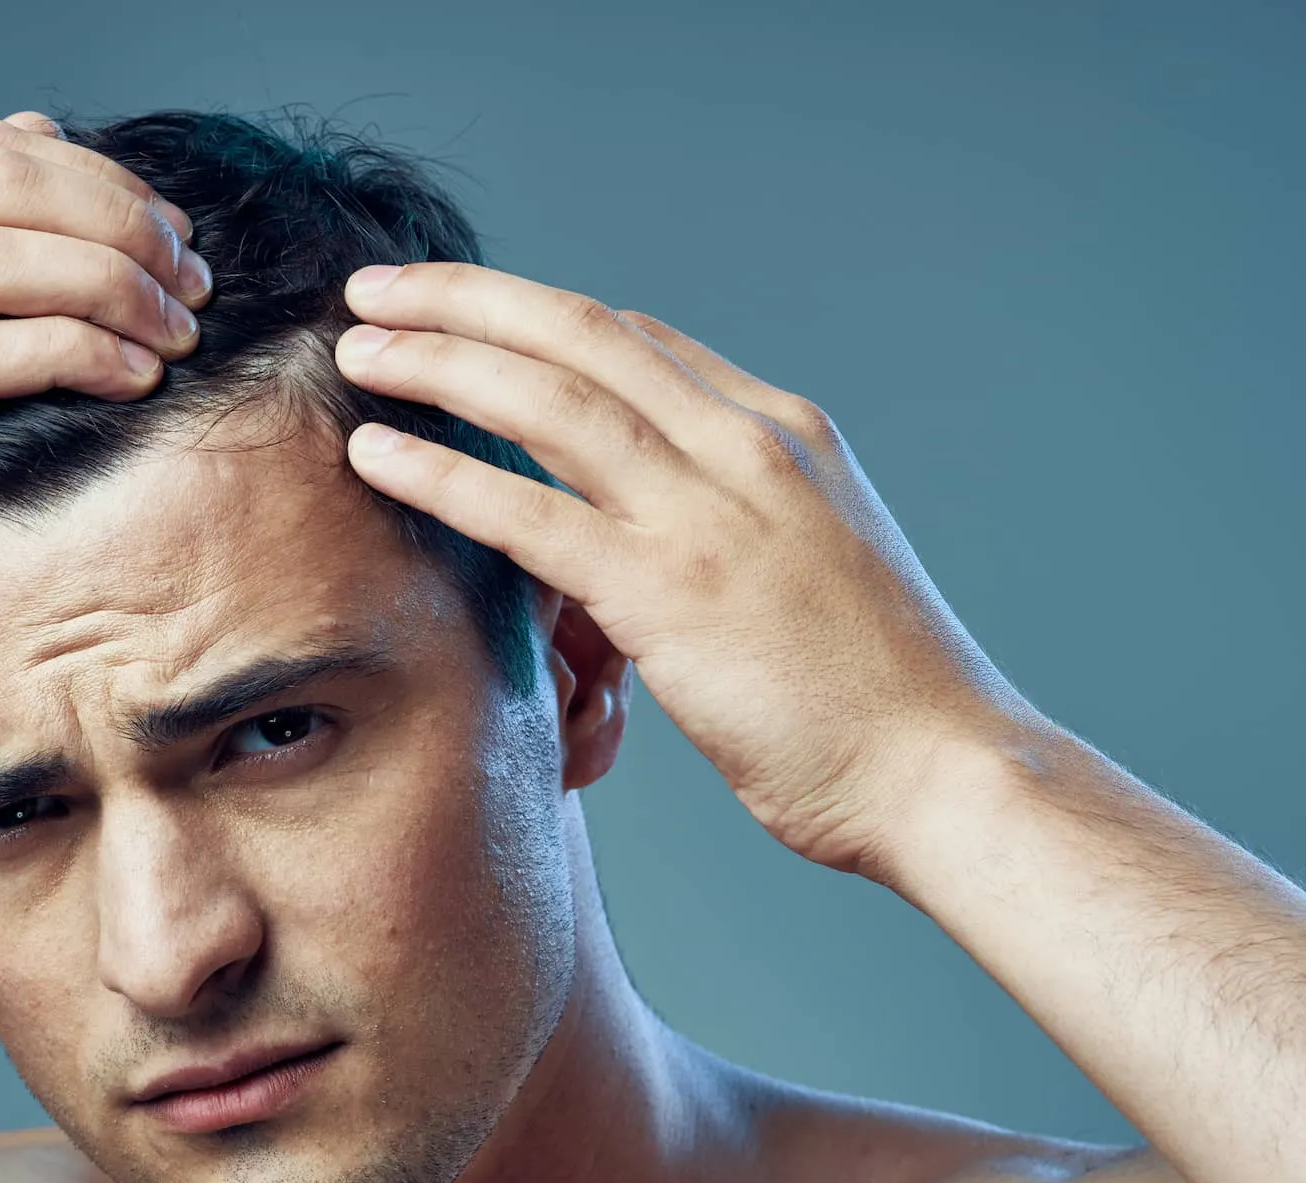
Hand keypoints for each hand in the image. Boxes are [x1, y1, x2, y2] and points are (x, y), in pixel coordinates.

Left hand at [333, 262, 1037, 876]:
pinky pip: (527, 512)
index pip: (639, 342)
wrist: (947, 771)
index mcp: (785, 436)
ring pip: (546, 398)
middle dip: (466, 301)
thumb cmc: (880, 702)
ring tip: (358, 346)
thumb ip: (732, 531)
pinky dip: (441, 474)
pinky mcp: (669, 592)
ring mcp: (708, 513)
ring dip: (437, 362)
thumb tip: (647, 549)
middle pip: (579, 337)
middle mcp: (746, 448)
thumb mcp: (813, 572)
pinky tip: (377, 454)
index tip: (464, 309)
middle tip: (378, 289)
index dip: (536, 317)